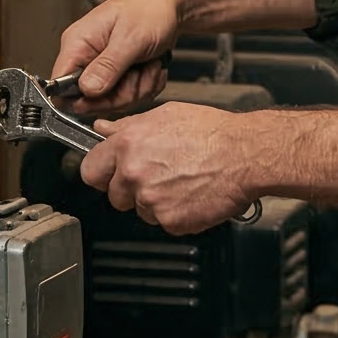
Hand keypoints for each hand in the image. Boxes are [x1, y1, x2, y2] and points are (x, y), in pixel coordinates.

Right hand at [52, 0, 184, 110]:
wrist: (172, 1)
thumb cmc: (151, 7)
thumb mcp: (130, 38)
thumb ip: (107, 66)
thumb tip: (86, 90)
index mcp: (78, 43)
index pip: (60, 85)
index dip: (82, 98)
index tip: (108, 94)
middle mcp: (86, 56)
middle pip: (91, 100)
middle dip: (122, 92)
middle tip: (139, 71)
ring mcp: (103, 66)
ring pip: (114, 100)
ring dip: (139, 87)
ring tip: (149, 64)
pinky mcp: (119, 73)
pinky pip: (130, 96)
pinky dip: (147, 85)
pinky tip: (152, 67)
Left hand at [78, 101, 260, 235]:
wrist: (246, 155)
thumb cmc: (213, 132)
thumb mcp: (166, 115)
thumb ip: (128, 126)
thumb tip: (103, 129)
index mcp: (129, 144)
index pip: (91, 170)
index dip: (102, 173)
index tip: (110, 174)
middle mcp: (135, 173)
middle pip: (114, 195)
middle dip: (131, 189)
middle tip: (158, 175)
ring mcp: (151, 200)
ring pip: (140, 210)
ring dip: (155, 202)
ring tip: (181, 181)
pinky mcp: (170, 220)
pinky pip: (163, 222)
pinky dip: (176, 213)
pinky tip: (191, 194)